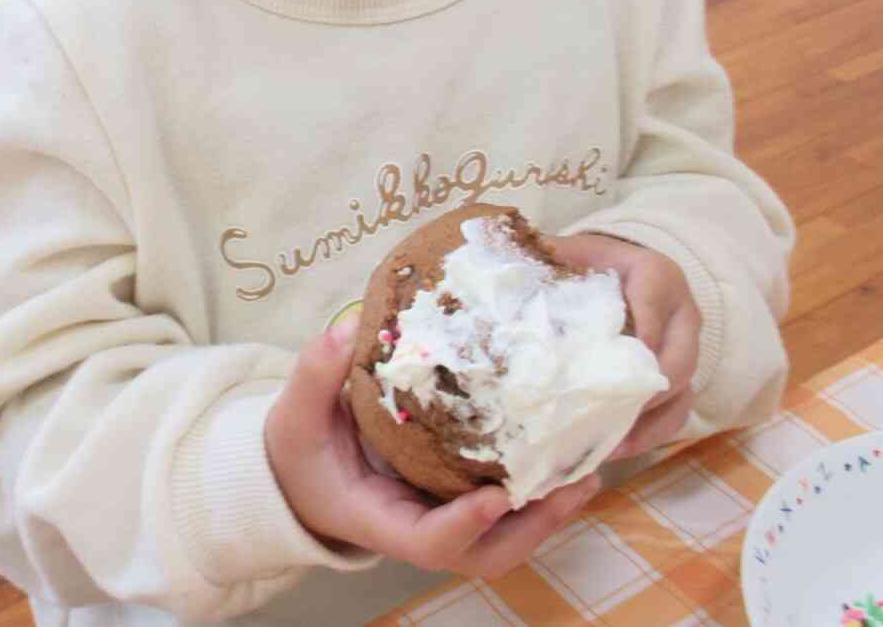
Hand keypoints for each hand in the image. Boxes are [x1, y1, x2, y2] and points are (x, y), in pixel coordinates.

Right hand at [265, 319, 601, 578]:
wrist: (298, 475)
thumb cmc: (298, 451)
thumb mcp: (294, 414)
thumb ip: (317, 373)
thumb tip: (350, 329)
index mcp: (380, 519)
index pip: (429, 542)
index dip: (465, 524)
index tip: (498, 495)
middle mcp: (419, 527)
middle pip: (486, 553)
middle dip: (534, 528)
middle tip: (575, 484)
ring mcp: (442, 517)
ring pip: (504, 538)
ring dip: (548, 513)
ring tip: (588, 471)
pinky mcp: (455, 498)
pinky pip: (505, 509)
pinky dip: (538, 491)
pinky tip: (568, 452)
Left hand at [548, 232, 700, 459]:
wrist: (618, 271)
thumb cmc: (591, 265)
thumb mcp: (571, 253)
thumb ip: (546, 257)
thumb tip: (497, 256)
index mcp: (656, 275)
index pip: (654, 299)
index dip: (640, 329)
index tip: (612, 360)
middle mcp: (681, 314)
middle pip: (680, 358)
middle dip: (646, 391)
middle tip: (609, 413)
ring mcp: (684, 350)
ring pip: (682, 393)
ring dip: (649, 423)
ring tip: (609, 446)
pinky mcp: (680, 380)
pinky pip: (677, 413)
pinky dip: (650, 435)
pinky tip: (615, 449)